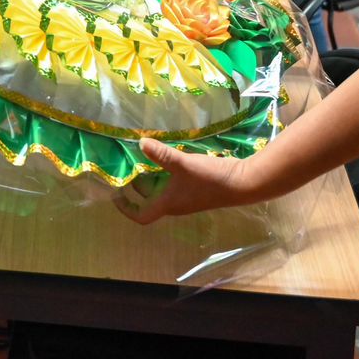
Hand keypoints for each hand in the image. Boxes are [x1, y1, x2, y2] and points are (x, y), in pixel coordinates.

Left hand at [114, 138, 270, 224]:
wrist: (242, 183)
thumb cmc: (210, 178)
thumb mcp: (183, 164)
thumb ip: (161, 154)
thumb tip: (139, 143)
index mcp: (168, 204)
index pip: (141, 215)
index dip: (126, 208)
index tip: (115, 194)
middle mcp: (175, 203)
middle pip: (149, 197)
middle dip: (137, 182)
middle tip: (127, 162)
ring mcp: (186, 196)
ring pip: (161, 187)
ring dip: (151, 174)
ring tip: (143, 154)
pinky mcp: (196, 187)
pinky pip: (173, 181)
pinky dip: (165, 170)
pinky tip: (167, 153)